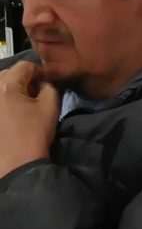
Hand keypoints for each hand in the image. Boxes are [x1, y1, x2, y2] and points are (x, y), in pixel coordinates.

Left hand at [0, 62, 58, 177]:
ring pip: (0, 87)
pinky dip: (4, 101)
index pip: (25, 66)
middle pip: (8, 74)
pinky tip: (12, 114)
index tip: (48, 83)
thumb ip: (51, 87)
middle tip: (35, 93)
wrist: (17, 162)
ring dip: (11, 89)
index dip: (40, 72)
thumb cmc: (34, 133)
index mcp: (7, 85)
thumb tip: (45, 82)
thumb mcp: (50, 107)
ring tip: (22, 103)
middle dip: (23, 79)